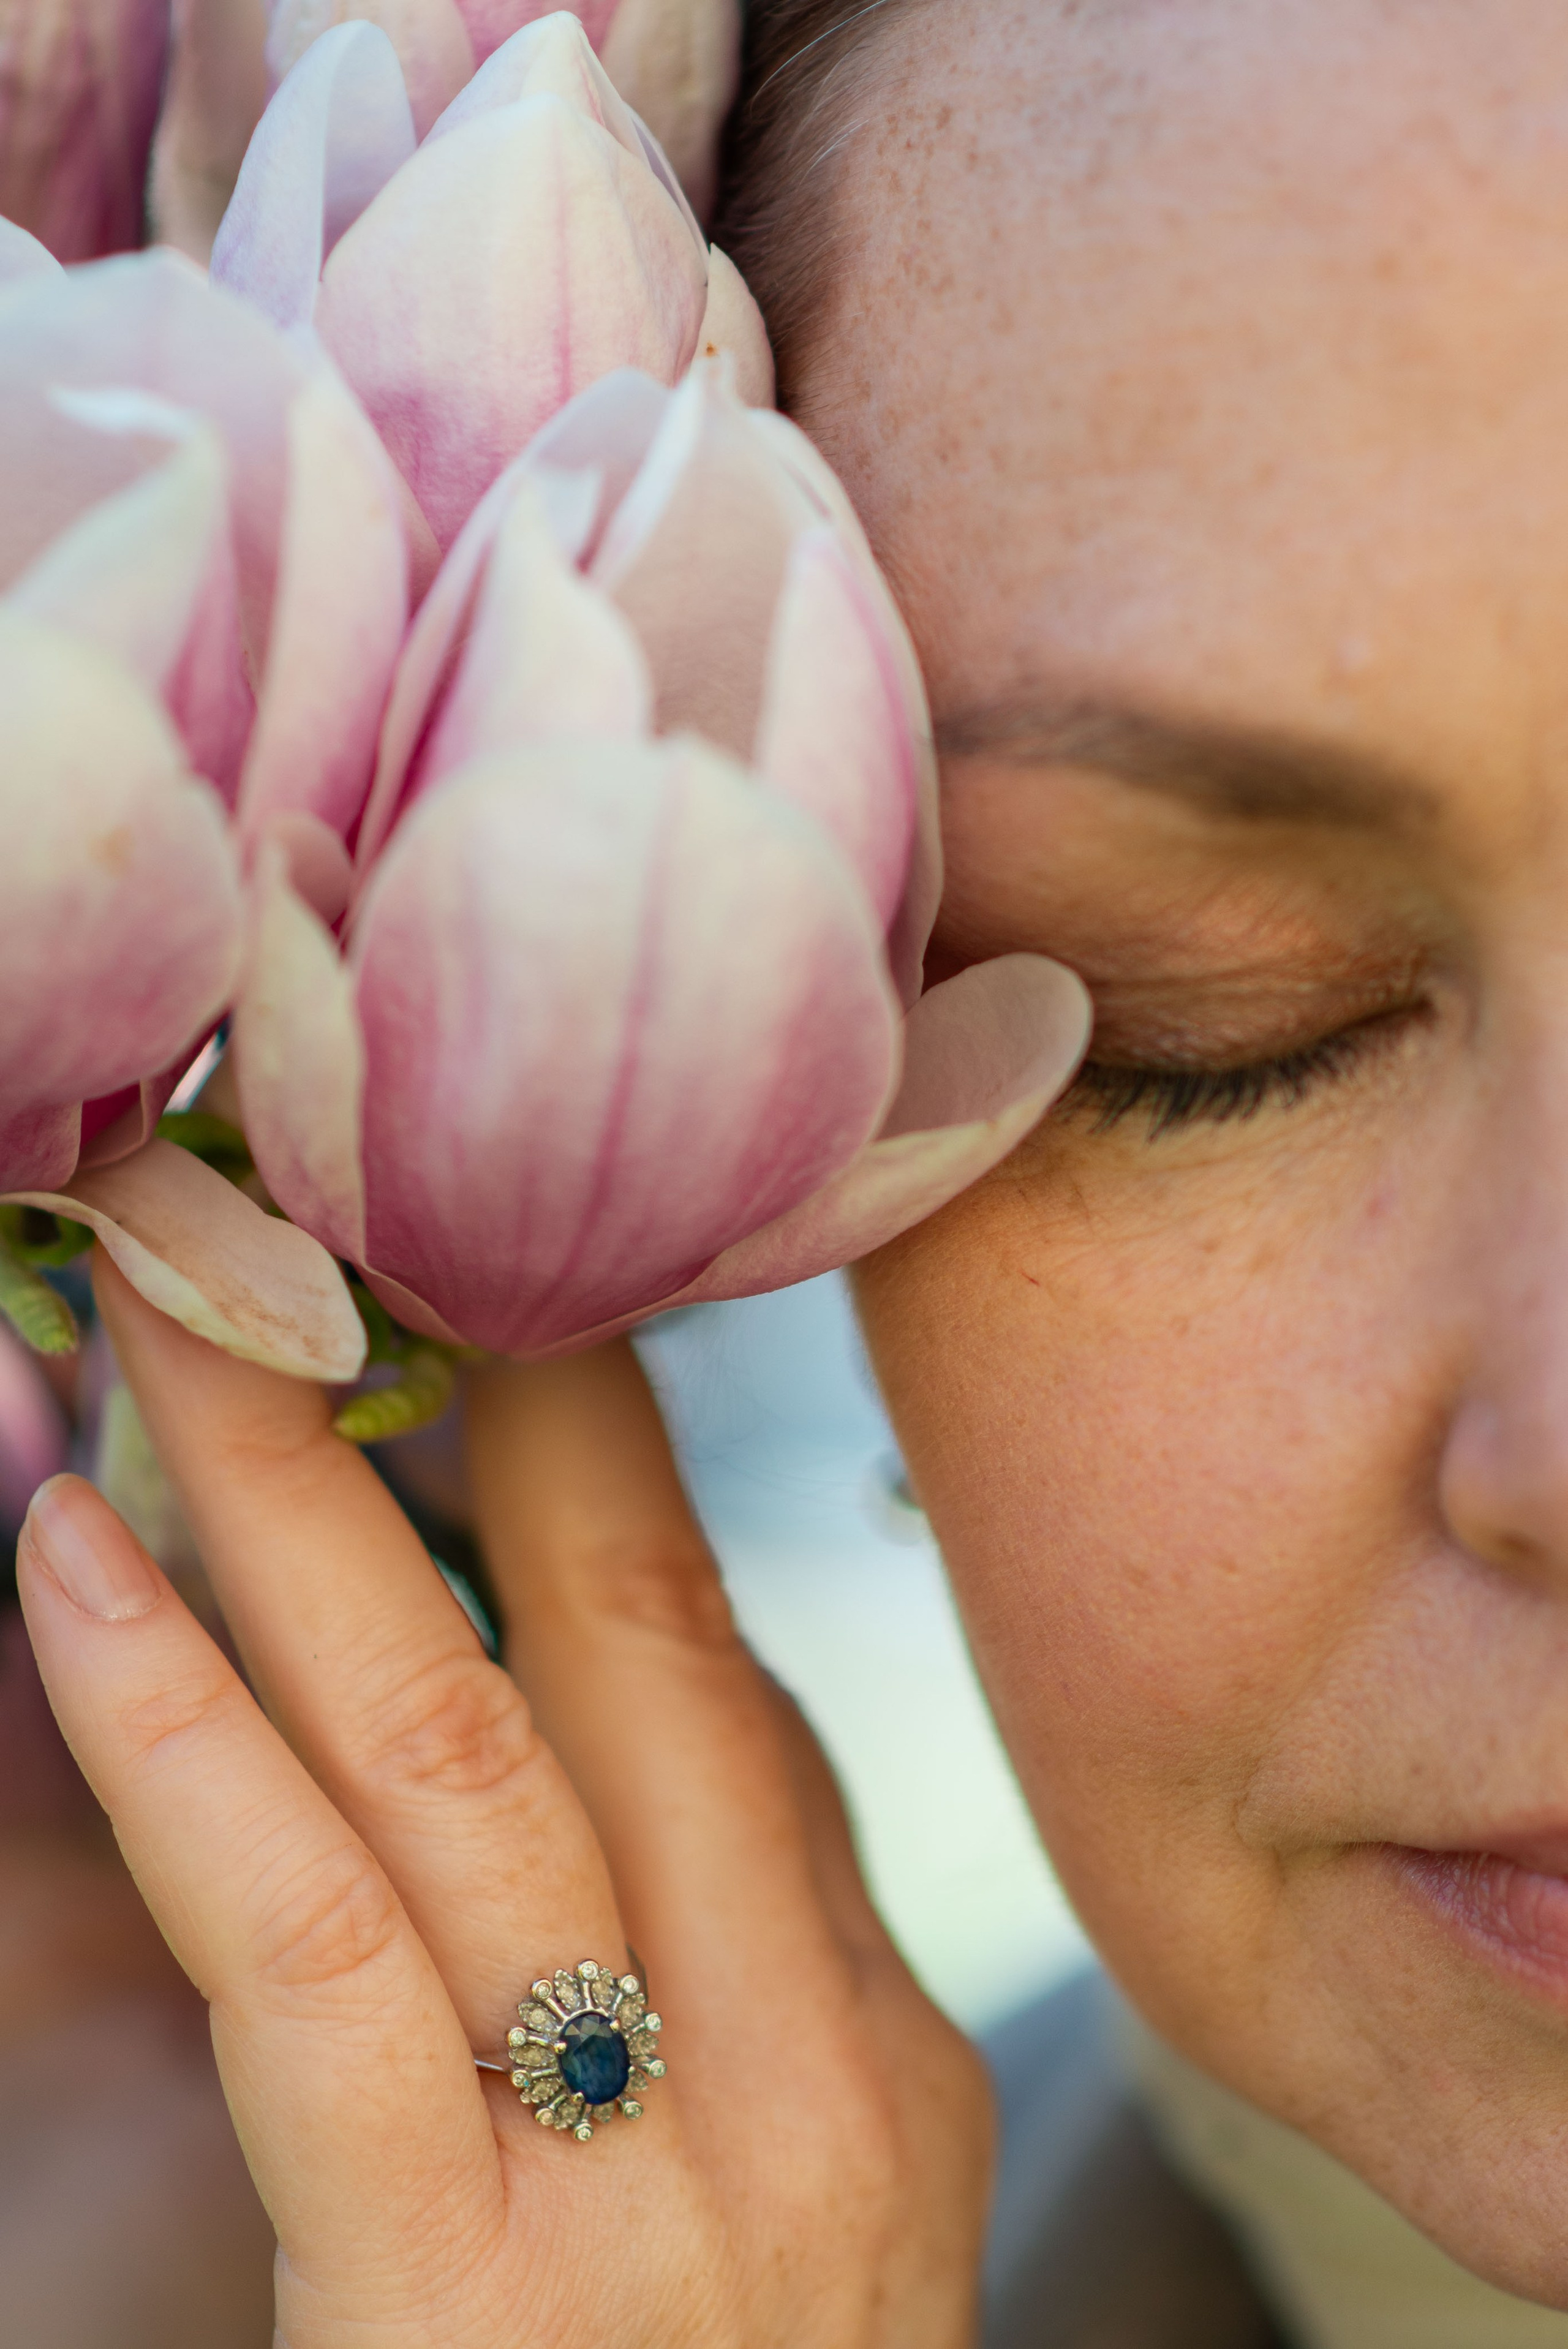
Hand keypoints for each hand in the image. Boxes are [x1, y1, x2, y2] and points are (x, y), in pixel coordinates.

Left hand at [17, 1262, 989, 2347]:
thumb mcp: (813, 2210)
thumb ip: (735, 1965)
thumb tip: (650, 1695)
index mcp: (869, 2039)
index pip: (720, 1673)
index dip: (598, 1445)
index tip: (496, 1285)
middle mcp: (794, 2066)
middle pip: (626, 1632)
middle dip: (485, 1381)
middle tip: (339, 1189)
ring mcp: (645, 2170)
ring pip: (454, 1741)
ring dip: (294, 1491)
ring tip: (183, 1311)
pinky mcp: (458, 2295)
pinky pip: (315, 1952)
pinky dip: (184, 1733)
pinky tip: (79, 1570)